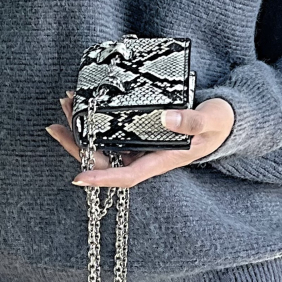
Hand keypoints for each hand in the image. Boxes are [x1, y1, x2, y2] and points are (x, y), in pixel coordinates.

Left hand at [45, 90, 234, 187]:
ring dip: (81, 127)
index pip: (128, 175)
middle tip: (57, 123)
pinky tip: (81, 103)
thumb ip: (193, 121)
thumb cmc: (219, 124)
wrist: (224, 120)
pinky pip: (110, 130)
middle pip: (105, 159)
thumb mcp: (212, 120)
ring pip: (104, 144)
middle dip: (78, 143)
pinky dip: (94, 118)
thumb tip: (166, 118)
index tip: (79, 177)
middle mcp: (146, 156)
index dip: (103, 178)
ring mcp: (140, 145)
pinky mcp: (138, 132)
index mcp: (162, 160)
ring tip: (65, 105)